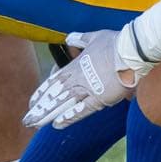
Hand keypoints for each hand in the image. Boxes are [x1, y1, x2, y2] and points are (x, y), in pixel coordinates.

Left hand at [23, 29, 138, 128]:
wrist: (132, 50)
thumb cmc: (116, 41)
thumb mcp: (95, 37)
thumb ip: (81, 39)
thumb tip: (69, 38)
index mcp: (76, 65)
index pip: (54, 81)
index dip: (42, 92)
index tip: (32, 102)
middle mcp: (78, 78)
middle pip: (54, 95)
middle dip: (40, 109)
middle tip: (27, 120)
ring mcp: (88, 89)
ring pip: (62, 104)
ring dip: (48, 115)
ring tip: (35, 125)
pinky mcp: (100, 98)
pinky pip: (81, 110)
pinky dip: (68, 117)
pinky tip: (57, 124)